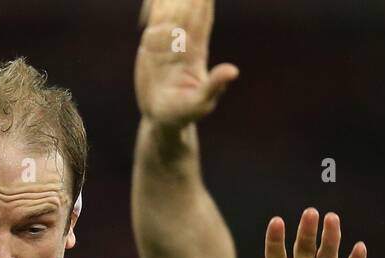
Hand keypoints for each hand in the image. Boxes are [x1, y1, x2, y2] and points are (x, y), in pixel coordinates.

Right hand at [136, 0, 238, 128]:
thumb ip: (215, 86)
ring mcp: (166, 41)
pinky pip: (154, 18)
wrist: (161, 118)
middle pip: (187, 8)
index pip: (202, 19)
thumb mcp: (201, 102)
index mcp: (196, 51)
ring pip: (169, 9)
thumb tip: (233, 71)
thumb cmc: (184, 114)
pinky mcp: (151, 44)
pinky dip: (155, 5)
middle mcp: (183, 42)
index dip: (203, 3)